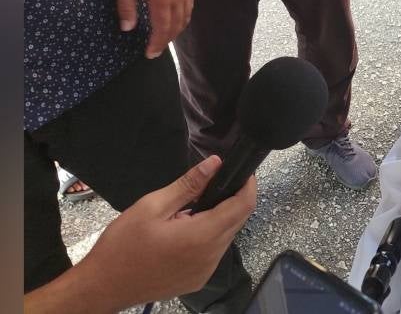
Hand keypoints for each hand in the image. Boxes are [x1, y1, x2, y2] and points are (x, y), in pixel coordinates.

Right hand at [70, 156, 255, 312]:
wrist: (102, 287)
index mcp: (202, 236)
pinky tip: (185, 231)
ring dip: (218, 219)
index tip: (242, 172)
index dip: (248, 186)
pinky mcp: (198, 279)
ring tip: (189, 211)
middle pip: (238, 220)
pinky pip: (214, 252)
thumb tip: (215, 164)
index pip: (243, 206)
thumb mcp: (152, 206)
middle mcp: (210, 256)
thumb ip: (188, 185)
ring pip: (226, 236)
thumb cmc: (122, 246)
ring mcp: (205, 271)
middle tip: (210, 186)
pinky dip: (208, 237)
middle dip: (232, 200)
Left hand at [116, 0, 192, 58]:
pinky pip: (189, 7)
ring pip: (184, 18)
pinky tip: (176, 20)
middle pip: (175, 27)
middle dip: (166, 41)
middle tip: (155, 51)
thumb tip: (127, 29)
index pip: (161, 29)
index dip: (156, 44)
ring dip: (175, 31)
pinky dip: (183, 18)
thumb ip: (126, 8)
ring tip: (165, 38)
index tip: (149, 54)